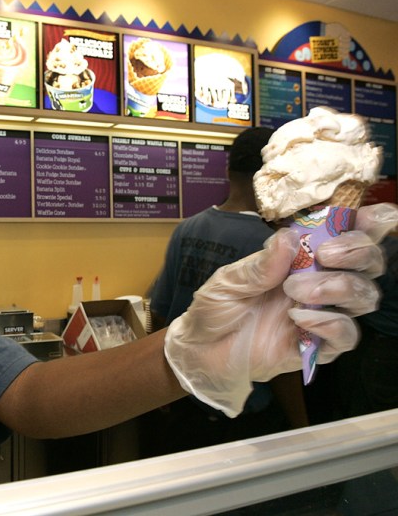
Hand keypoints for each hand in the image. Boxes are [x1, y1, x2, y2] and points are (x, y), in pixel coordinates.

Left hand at [164, 203, 397, 416]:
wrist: (201, 351)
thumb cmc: (216, 309)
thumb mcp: (229, 280)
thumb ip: (261, 264)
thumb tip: (290, 236)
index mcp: (300, 260)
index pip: (347, 236)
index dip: (366, 224)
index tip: (363, 218)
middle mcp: (319, 283)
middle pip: (368, 263)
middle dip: (358, 251)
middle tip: (325, 255)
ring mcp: (322, 315)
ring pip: (364, 296)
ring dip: (340, 287)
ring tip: (296, 291)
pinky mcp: (317, 347)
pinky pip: (347, 336)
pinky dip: (332, 324)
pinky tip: (300, 320)